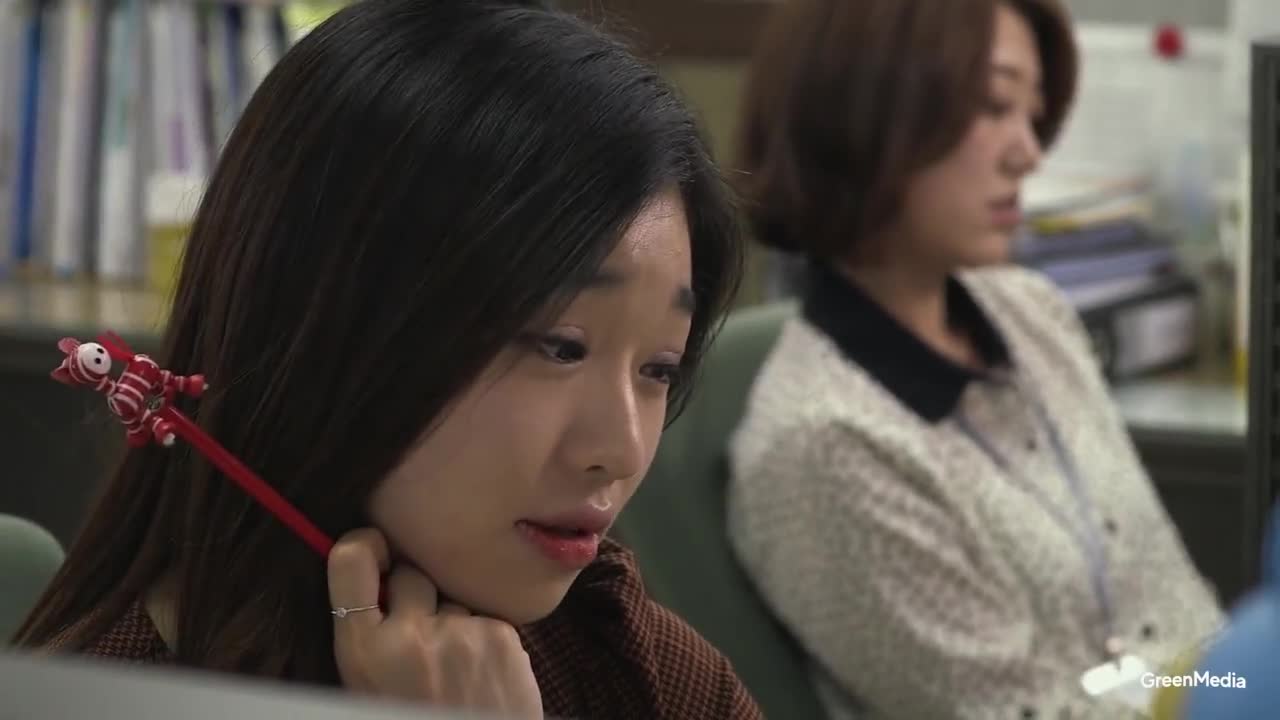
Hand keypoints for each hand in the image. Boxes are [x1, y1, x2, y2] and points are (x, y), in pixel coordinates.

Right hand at [327, 528, 542, 718]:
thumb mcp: (367, 690)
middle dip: (415, 593)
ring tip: (454, 671)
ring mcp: (462, 634)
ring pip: (454, 600)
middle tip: (420, 634)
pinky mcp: (503, 638)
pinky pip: (486, 620)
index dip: (364, 546)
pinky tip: (481, 677)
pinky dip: (484, 640)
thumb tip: (375, 577)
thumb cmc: (412, 719)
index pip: (351, 562)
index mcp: (364, 652)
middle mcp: (411, 636)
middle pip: (412, 573)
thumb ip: (369, 638)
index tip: (373, 548)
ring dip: (453, 622)